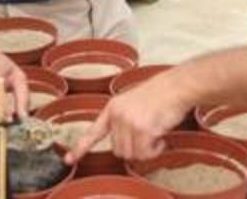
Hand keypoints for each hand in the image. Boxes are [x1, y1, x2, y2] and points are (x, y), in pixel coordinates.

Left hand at [65, 71, 190, 162]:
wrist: (176, 86)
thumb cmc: (161, 95)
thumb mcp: (133, 103)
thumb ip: (123, 122)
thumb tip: (123, 147)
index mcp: (112, 108)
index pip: (94, 132)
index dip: (81, 148)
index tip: (69, 159)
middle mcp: (117, 115)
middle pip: (118, 151)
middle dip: (134, 148)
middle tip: (148, 134)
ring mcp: (129, 123)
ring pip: (131, 155)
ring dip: (146, 150)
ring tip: (155, 133)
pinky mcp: (143, 130)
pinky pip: (145, 154)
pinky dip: (155, 150)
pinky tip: (161, 137)